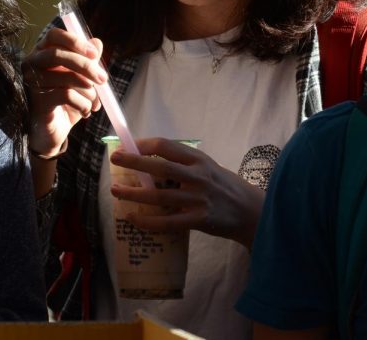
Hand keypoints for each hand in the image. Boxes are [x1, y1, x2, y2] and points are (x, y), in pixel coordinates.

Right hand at [21, 26, 107, 157]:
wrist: (52, 132)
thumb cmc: (64, 102)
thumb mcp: (80, 80)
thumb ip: (87, 60)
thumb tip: (97, 42)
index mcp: (42, 53)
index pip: (54, 35)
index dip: (75, 41)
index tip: (94, 53)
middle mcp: (32, 65)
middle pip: (57, 54)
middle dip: (86, 66)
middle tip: (103, 79)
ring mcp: (32, 83)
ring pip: (66, 77)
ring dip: (89, 91)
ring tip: (94, 103)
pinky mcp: (37, 101)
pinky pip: (66, 95)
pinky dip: (83, 104)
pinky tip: (85, 112)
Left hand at [109, 138, 264, 247]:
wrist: (252, 212)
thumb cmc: (225, 187)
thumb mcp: (209, 167)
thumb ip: (184, 164)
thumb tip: (149, 161)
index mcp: (199, 159)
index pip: (167, 146)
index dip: (144, 144)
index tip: (127, 145)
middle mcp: (198, 176)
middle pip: (160, 167)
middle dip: (134, 162)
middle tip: (115, 159)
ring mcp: (198, 199)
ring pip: (159, 195)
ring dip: (134, 193)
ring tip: (115, 190)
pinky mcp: (199, 220)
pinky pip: (166, 222)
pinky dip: (147, 221)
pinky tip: (132, 217)